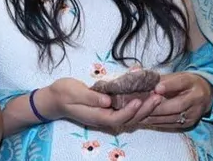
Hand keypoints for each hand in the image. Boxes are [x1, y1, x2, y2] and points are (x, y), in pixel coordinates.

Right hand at [41, 78, 161, 129]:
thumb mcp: (74, 92)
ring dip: (145, 107)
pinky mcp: (109, 109)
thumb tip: (108, 101)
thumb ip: (91, 97)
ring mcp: (107, 115)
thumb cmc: (63, 93)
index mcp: (97, 116)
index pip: (118, 118)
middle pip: (129, 119)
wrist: (55, 99)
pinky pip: (126, 109)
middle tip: (157, 96)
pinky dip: (138, 102)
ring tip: (157, 95)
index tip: (140, 100)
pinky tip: (146, 92)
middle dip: (144, 109)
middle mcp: (105, 119)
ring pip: (130, 115)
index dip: (130, 111)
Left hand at [140, 72, 212, 129]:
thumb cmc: (185, 83)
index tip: (156, 88)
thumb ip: (160, 78)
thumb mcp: (176, 76)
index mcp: (192, 82)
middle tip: (140, 106)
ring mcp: (193, 114)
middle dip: (157, 106)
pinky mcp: (188, 124)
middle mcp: (196, 99)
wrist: (205, 95)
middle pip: (177, 105)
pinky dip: (156, 122)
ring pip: (172, 117)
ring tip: (138, 114)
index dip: (168, 85)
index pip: (181, 82)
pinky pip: (170, 124)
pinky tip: (145, 119)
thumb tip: (139, 75)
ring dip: (154, 116)